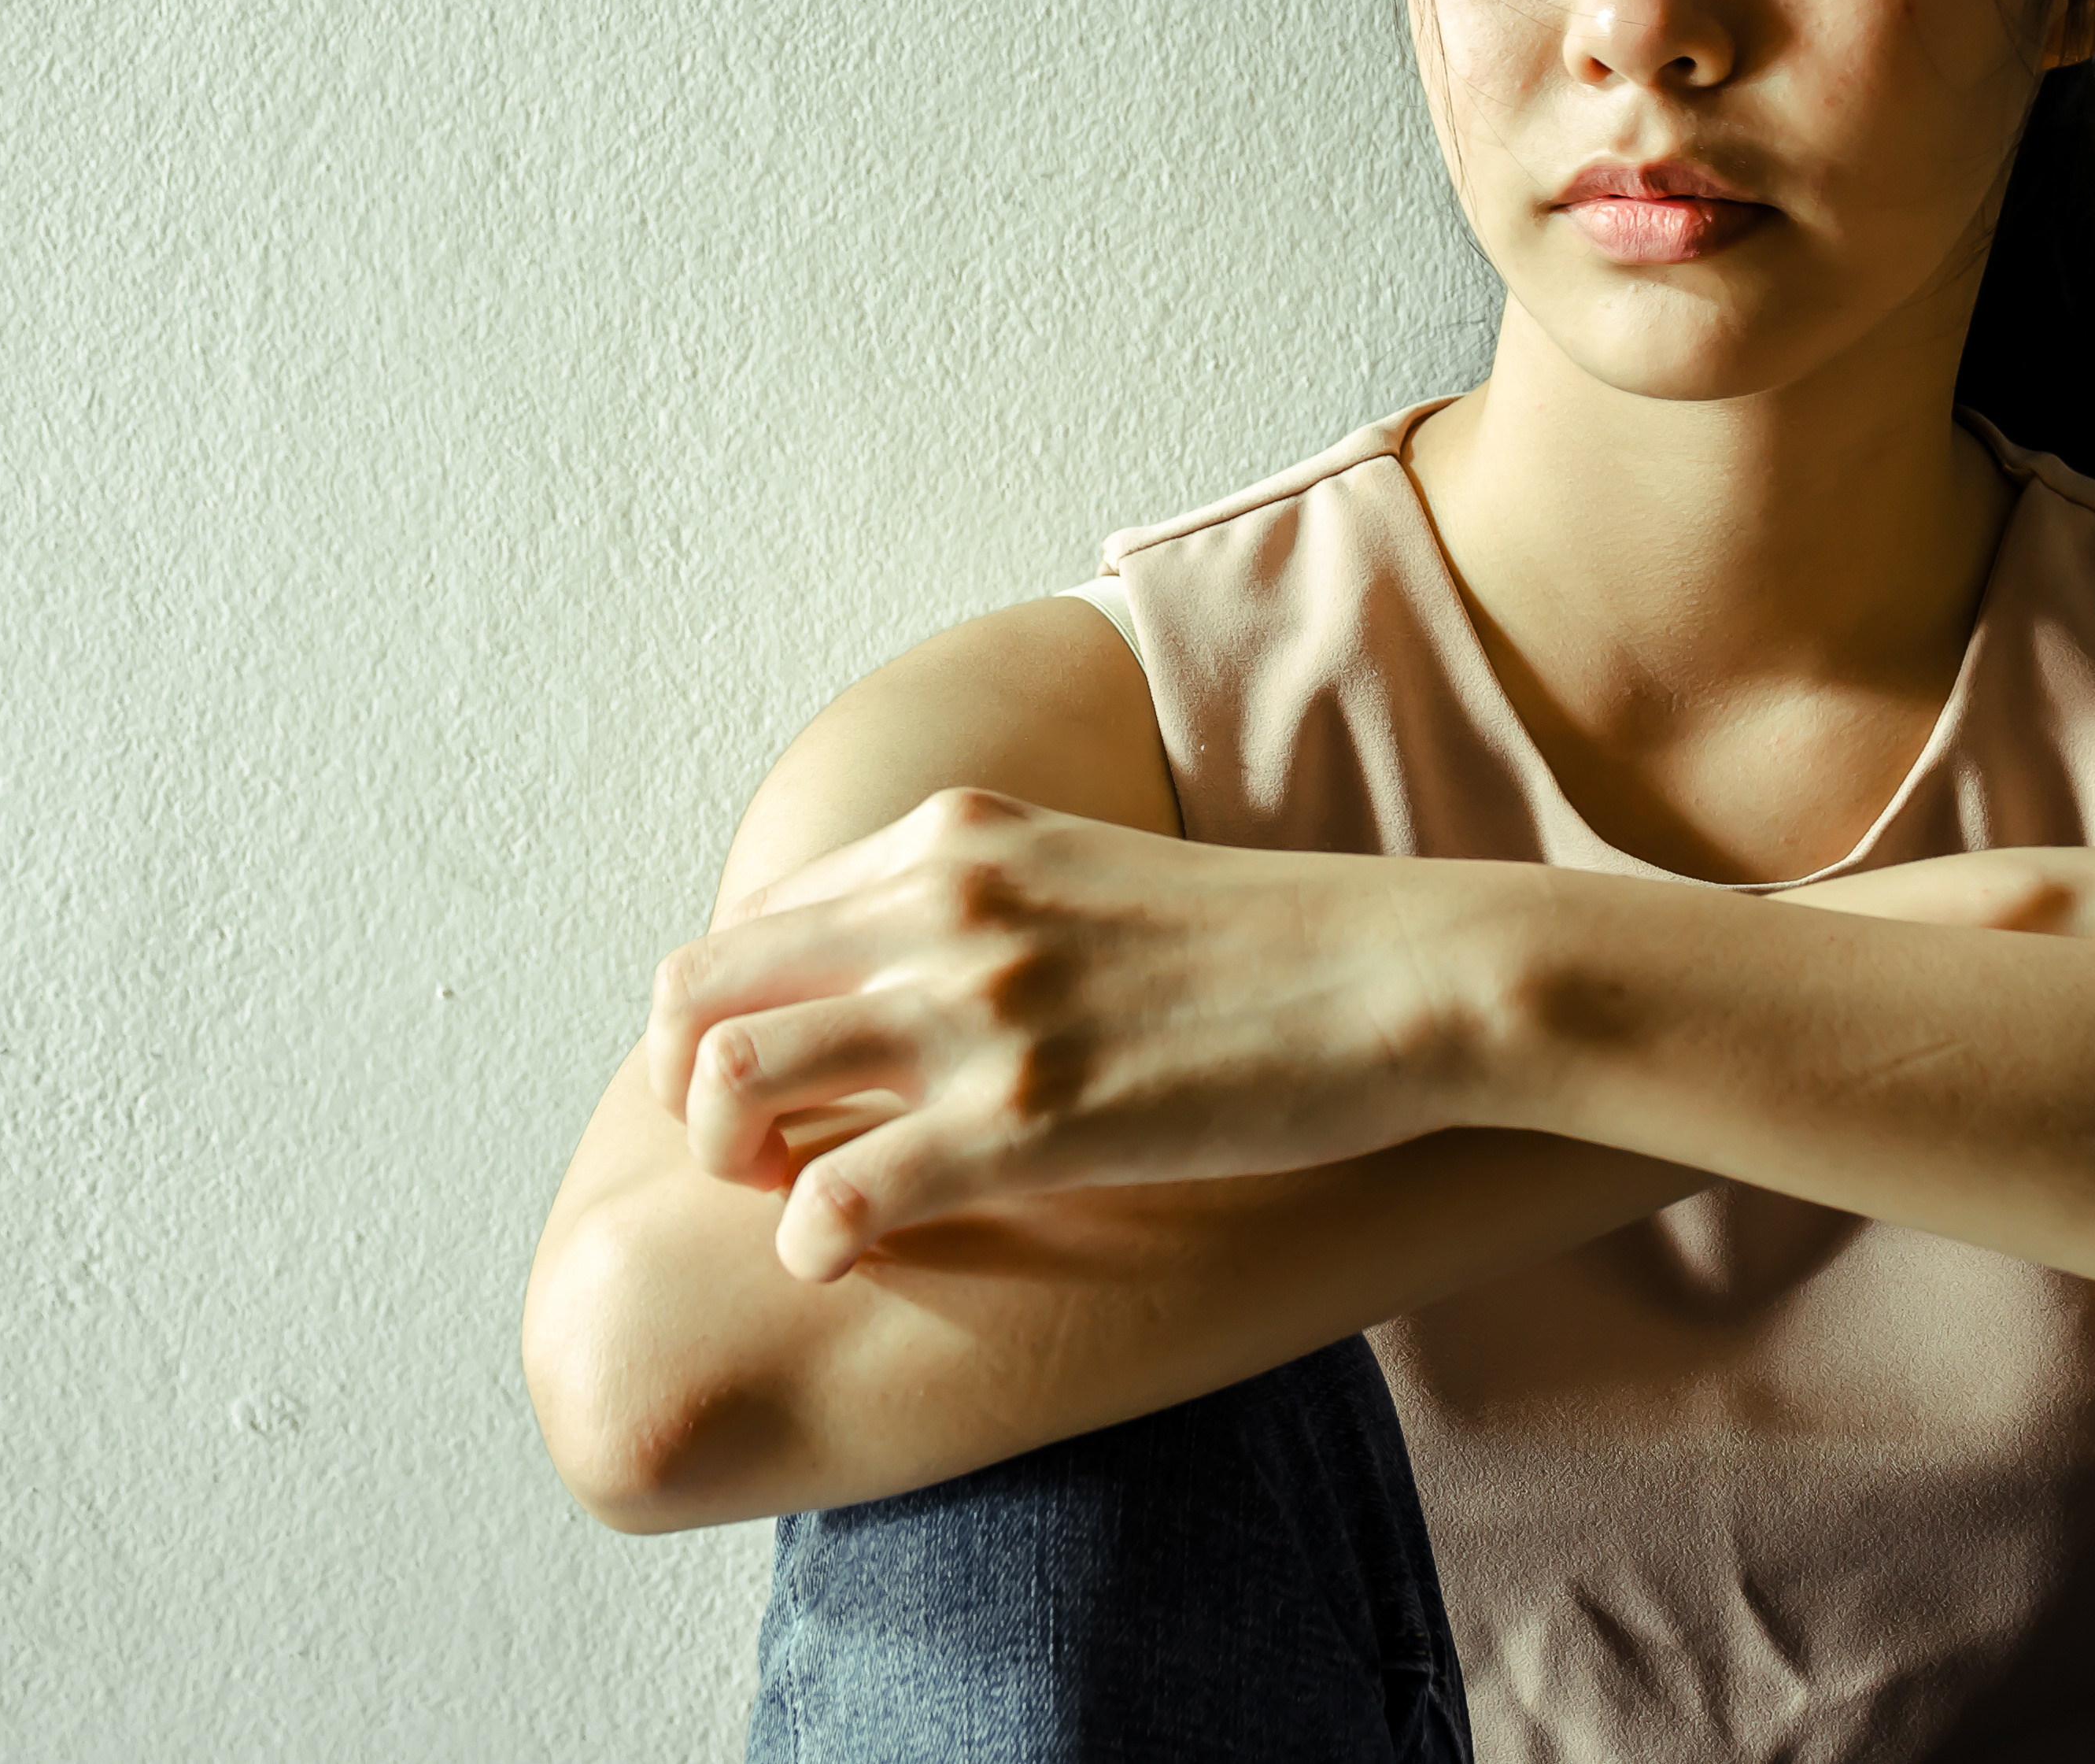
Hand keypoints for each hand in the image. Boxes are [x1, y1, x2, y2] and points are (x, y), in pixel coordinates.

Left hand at [644, 789, 1481, 1279]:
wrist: (1408, 973)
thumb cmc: (1264, 945)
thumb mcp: (1086, 872)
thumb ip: (975, 899)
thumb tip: (882, 980)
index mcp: (954, 835)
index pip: (742, 931)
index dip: (718, 1034)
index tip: (767, 1099)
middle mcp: (944, 902)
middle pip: (697, 1003)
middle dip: (686, 1099)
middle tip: (750, 1163)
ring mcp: (985, 1008)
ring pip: (735, 1089)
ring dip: (731, 1167)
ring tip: (796, 1204)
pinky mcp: (1036, 1118)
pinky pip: (840, 1200)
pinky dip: (813, 1245)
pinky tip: (852, 1260)